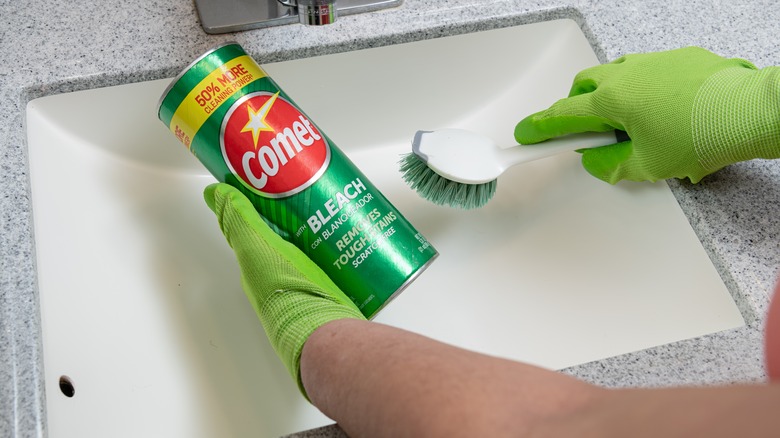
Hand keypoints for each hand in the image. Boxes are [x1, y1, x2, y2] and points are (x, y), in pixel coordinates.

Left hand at [204, 182, 364, 396]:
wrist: (321, 327)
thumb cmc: (285, 287)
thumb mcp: (256, 246)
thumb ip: (237, 220)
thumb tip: (213, 192)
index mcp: (259, 263)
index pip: (261, 226)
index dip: (269, 203)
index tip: (284, 182)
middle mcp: (282, 273)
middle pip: (291, 234)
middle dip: (303, 212)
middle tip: (319, 191)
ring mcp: (308, 282)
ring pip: (315, 246)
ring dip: (325, 228)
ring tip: (339, 209)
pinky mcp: (334, 288)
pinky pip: (336, 261)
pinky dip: (343, 246)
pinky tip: (353, 235)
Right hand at [514, 47, 779, 182]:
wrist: (748, 111)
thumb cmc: (702, 134)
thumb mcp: (647, 165)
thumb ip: (612, 166)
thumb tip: (598, 162)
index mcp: (612, 101)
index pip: (563, 116)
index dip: (540, 128)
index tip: (525, 134)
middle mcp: (628, 75)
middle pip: (583, 87)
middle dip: (575, 107)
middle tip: (586, 132)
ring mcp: (653, 63)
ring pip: (614, 74)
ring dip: (608, 96)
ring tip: (627, 122)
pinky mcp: (678, 59)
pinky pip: (646, 70)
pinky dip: (640, 89)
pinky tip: (660, 110)